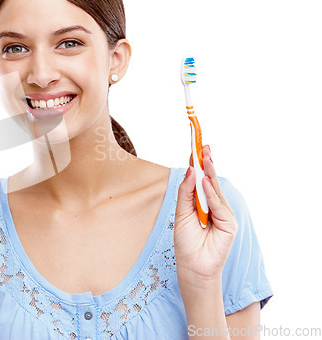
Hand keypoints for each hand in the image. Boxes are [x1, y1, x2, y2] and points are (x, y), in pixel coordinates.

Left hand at [174, 145, 237, 284]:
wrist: (192, 265)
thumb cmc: (186, 241)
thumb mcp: (181, 212)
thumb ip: (186, 192)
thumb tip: (191, 170)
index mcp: (201, 202)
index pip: (200, 179)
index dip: (198, 164)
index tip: (195, 147)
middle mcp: (213, 205)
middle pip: (210, 181)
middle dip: (206, 163)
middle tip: (203, 146)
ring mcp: (223, 214)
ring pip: (215, 189)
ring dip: (209, 172)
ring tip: (204, 157)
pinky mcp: (229, 223)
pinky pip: (219, 205)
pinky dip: (211, 194)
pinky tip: (206, 183)